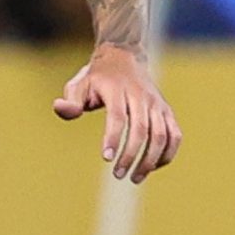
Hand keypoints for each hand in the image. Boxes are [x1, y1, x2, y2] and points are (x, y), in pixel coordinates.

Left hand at [54, 45, 180, 182]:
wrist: (124, 57)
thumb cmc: (96, 78)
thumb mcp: (78, 85)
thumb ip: (70, 101)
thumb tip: (60, 108)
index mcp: (116, 90)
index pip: (118, 117)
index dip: (113, 138)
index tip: (107, 159)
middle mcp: (140, 96)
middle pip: (141, 129)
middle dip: (131, 155)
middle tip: (118, 175)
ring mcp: (157, 104)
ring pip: (161, 135)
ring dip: (150, 160)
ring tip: (134, 178)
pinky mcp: (167, 111)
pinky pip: (174, 135)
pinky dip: (167, 154)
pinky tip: (152, 167)